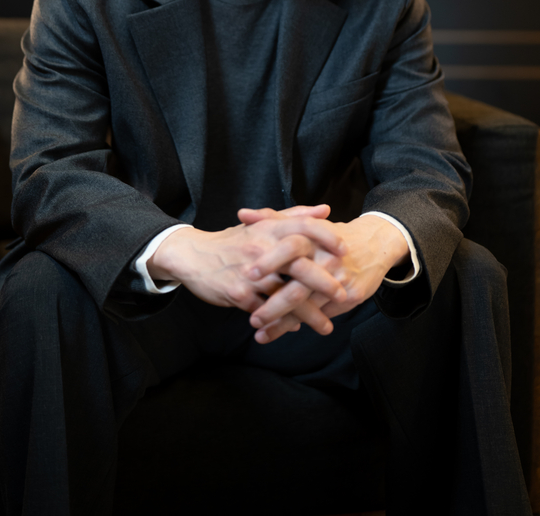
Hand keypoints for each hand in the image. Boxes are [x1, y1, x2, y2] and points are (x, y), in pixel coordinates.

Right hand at [147, 205, 346, 336]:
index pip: (303, 227)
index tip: (345, 252)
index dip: (326, 238)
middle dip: (324, 283)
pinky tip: (294, 328)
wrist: (193, 255)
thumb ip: (294, 216)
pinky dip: (282, 322)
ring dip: (308, 313)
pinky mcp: (238, 293)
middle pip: (300, 265)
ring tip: (326, 326)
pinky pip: (265, 311)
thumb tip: (326, 210)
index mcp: (269, 229)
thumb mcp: (261, 224)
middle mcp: (261, 248)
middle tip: (343, 295)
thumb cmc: (233, 241)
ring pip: (285, 295)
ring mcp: (250, 273)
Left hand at [239, 208, 410, 342]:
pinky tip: (280, 332)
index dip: (270, 260)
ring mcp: (340, 279)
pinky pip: (322, 314)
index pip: (291, 246)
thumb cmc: (330, 236)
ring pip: (308, 306)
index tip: (248, 274)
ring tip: (260, 333)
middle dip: (274, 304)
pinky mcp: (351, 296)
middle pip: (299, 285)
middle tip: (252, 318)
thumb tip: (242, 215)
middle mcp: (327, 258)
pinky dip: (301, 324)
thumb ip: (272, 219)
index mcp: (313, 237)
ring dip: (283, 323)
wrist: (374, 243)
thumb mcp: (305, 223)